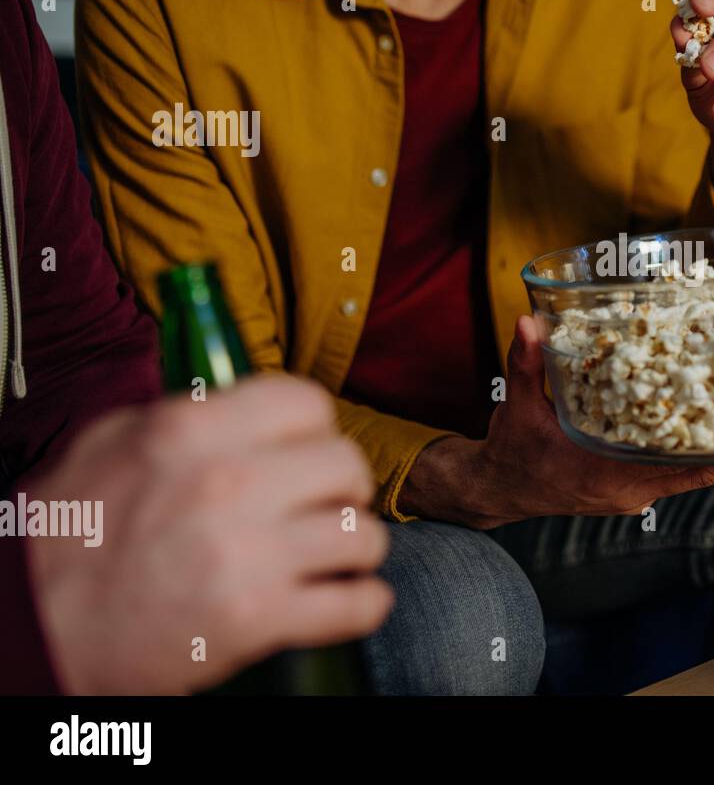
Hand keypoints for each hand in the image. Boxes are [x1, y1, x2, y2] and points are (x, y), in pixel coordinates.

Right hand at [23, 375, 392, 694]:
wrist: (31, 630)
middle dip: (343, 487)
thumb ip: (185, 417)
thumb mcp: (111, 445)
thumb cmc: (67, 540)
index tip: (307, 449)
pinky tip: (344, 598)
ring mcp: (248, 553)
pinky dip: (361, 604)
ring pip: (361, 534)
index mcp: (191, 431)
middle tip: (325, 504)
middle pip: (346, 464)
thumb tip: (242, 404)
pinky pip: (356, 604)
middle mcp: (228, 483)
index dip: (314, 429)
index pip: (306, 402)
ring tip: (331, 556)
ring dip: (354, 548)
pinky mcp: (258, 619)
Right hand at [398, 316, 713, 528]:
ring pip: (684, 474)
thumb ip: (527, 364)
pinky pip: (669, 475)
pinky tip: (691, 419)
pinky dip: (681, 452)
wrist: (499, 487)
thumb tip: (529, 322)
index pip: (676, 467)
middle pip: (692, 469)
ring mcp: (630, 496)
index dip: (712, 445)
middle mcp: (625, 491)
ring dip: (701, 444)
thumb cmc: (512, 450)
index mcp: (603, 474)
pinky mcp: (629, 493)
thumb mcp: (518, 405)